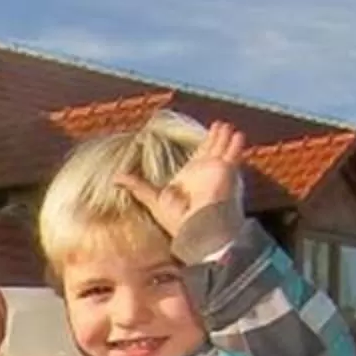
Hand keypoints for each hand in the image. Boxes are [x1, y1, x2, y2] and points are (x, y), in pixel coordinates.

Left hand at [111, 118, 247, 243]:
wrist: (197, 231)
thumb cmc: (176, 221)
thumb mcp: (153, 199)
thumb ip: (137, 187)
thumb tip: (116, 178)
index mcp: (189, 177)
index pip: (198, 155)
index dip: (203, 144)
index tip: (206, 134)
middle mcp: (204, 173)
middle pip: (212, 149)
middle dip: (216, 137)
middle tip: (221, 124)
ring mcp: (216, 172)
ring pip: (223, 149)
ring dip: (226, 137)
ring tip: (229, 125)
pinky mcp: (225, 172)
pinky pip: (232, 155)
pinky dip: (236, 145)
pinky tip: (239, 134)